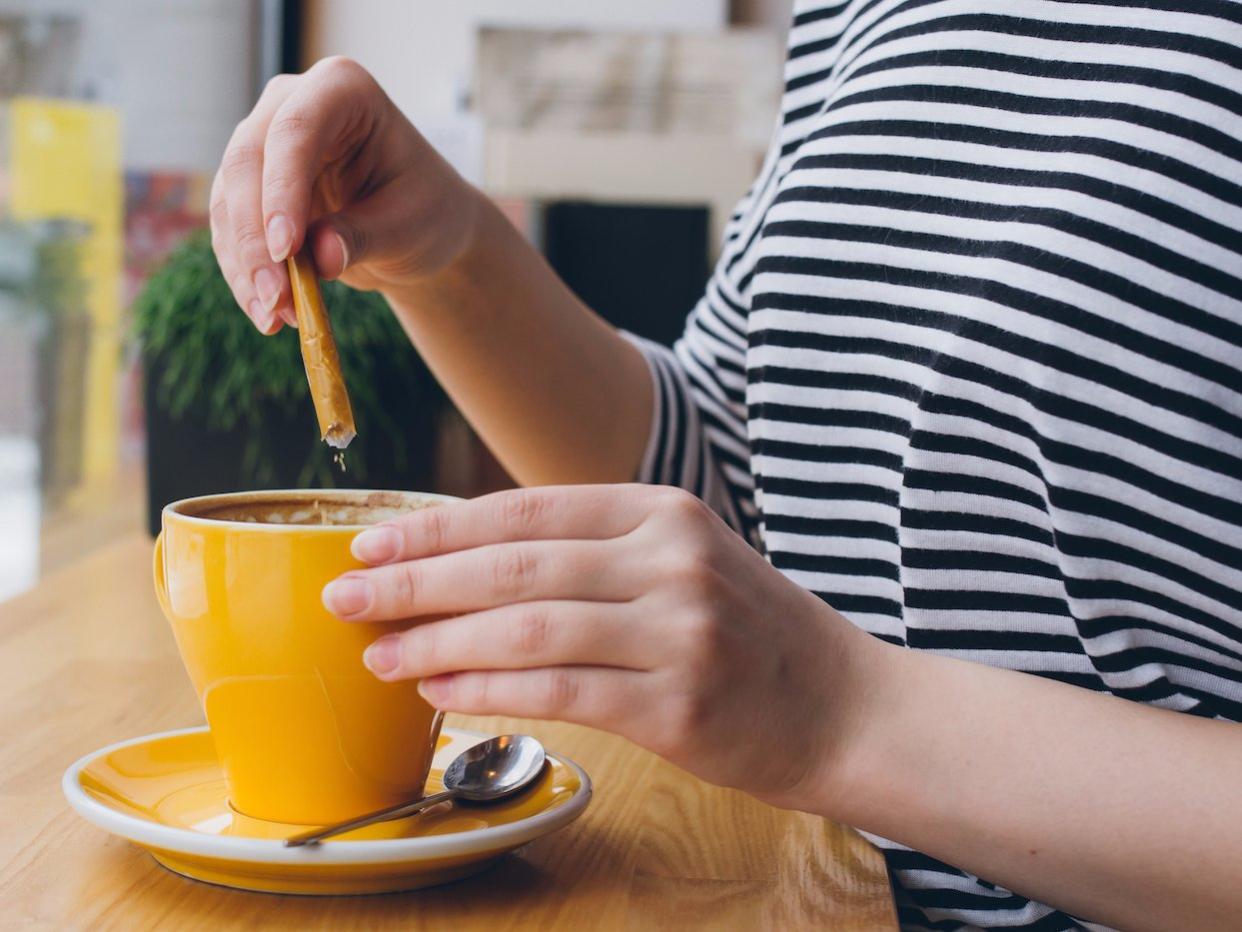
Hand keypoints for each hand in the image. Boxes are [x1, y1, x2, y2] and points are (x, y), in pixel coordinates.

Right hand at [209, 56, 479, 333]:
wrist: (420, 227)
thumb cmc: (427, 212)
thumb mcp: (409, 226)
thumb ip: (364, 236)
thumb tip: (318, 258)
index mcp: (343, 89)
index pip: (295, 130)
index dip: (282, 189)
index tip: (286, 249)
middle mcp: (293, 104)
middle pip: (249, 162)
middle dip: (257, 239)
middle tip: (276, 299)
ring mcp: (264, 142)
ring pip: (228, 200)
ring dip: (246, 265)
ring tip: (275, 319)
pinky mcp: (250, 187)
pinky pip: (230, 229)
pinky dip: (245, 275)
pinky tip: (268, 315)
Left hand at [321, 485, 876, 807]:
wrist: (844, 703)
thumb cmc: (747, 632)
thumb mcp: (680, 561)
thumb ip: (590, 553)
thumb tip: (464, 565)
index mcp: (663, 510)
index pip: (526, 510)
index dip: (438, 527)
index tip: (370, 542)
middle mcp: (670, 559)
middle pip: (514, 565)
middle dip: (415, 580)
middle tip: (345, 595)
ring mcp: (679, 631)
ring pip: (526, 628)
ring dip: (436, 641)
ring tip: (376, 654)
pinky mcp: (678, 704)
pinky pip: (558, 692)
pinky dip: (486, 690)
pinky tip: (438, 694)